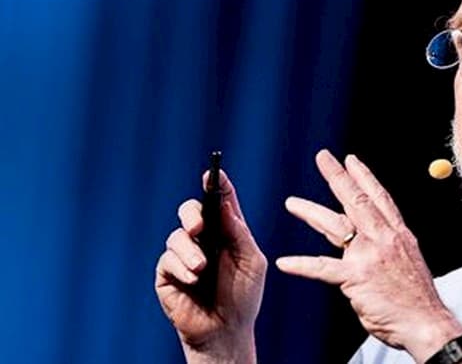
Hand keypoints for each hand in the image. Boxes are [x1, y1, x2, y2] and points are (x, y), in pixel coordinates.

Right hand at [155, 170, 265, 362]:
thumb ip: (240, 234)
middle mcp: (203, 238)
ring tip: (201, 268)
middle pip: (190, 211)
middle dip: (191, 214)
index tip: (213, 173)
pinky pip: (167, 260)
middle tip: (198, 226)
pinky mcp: (168, 273)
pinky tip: (194, 279)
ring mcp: (184, 255)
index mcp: (227, 231)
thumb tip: (224, 206)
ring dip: (189, 251)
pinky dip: (181, 268)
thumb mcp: (252, 262)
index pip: (220, 201)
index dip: (216, 184)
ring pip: (177, 236)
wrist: (226, 330)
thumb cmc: (243, 296)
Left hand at [276, 150, 461, 361]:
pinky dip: (302, 265)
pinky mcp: (356, 278)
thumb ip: (389, 247)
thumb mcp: (408, 261)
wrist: (427, 323)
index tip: (351, 160)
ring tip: (291, 203)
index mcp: (398, 234)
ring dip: (310, 212)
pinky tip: (285, 263)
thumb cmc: (418, 299)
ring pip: (334, 226)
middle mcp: (383, 238)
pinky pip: (322, 268)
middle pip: (356, 200)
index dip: (364, 176)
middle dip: (337, 176)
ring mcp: (369, 256)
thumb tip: (376, 241)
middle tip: (322, 157)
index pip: (379, 197)